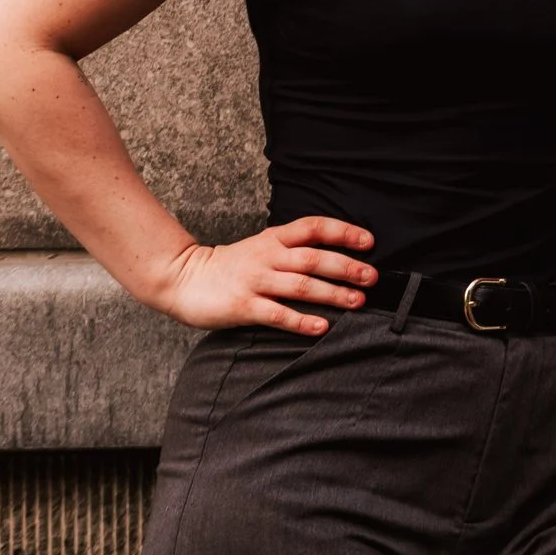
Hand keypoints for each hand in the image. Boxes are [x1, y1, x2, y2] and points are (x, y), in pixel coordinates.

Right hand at [150, 217, 377, 336]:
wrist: (183, 278)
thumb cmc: (231, 265)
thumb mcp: (263, 246)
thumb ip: (293, 247)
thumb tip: (336, 253)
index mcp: (275, 238)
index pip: (314, 227)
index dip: (344, 232)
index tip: (369, 242)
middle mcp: (268, 257)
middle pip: (314, 258)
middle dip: (347, 267)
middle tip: (372, 277)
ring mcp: (255, 281)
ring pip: (301, 286)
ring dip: (332, 293)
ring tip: (357, 301)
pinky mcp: (243, 306)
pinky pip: (277, 314)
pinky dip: (301, 321)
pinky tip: (322, 327)